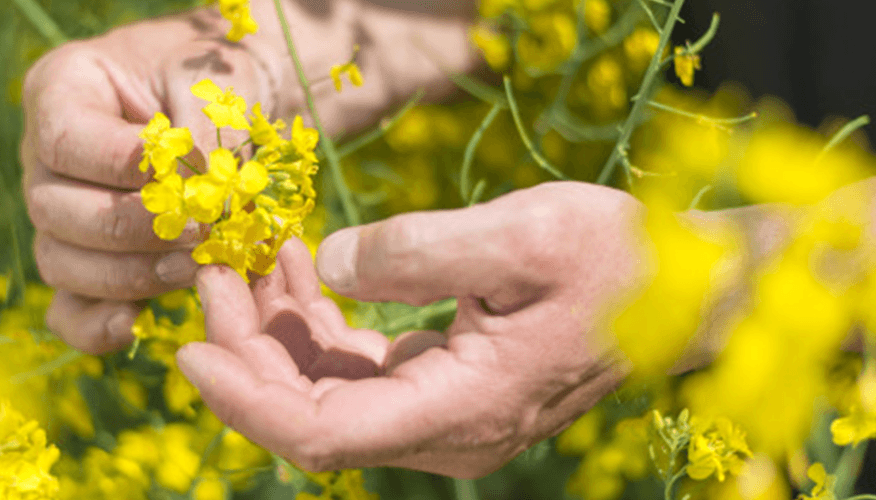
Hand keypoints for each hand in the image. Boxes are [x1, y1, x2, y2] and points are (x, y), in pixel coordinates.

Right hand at [21, 11, 271, 353]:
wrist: (236, 102)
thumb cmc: (219, 77)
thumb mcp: (214, 84)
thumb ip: (203, 134)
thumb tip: (200, 200)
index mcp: (61, 89)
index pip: (66, 140)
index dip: (121, 166)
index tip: (188, 172)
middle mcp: (44, 159)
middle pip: (55, 211)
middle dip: (132, 229)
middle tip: (201, 231)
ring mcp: (58, 217)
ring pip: (62, 263)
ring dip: (130, 275)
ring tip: (197, 265)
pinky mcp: (85, 267)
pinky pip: (69, 310)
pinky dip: (96, 325)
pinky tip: (136, 324)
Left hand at [177, 182, 646, 477]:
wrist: (684, 288)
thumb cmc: (617, 261)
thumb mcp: (520, 236)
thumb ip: (417, 253)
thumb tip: (330, 263)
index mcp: (461, 410)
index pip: (321, 435)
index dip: (247, 398)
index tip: (191, 348)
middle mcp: (445, 431)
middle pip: (312, 412)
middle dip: (250, 346)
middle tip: (215, 266)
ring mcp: (443, 413)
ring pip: (329, 390)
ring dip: (280, 329)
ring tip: (251, 253)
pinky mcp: (445, 385)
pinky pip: (360, 368)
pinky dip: (321, 323)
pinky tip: (302, 266)